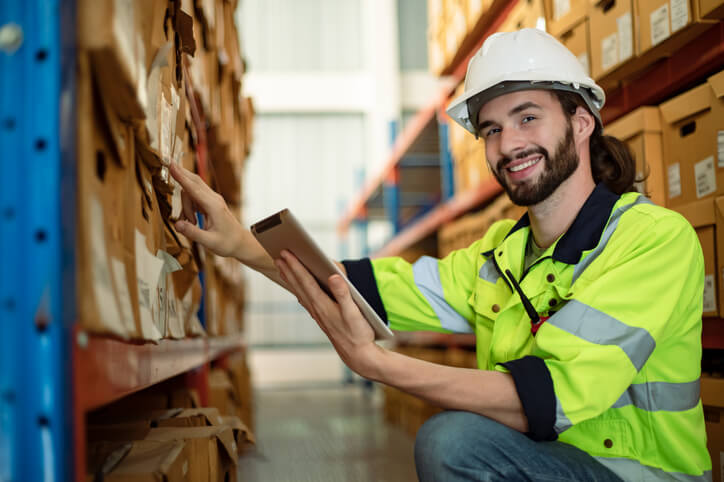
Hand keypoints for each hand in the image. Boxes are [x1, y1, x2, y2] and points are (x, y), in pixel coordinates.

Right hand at [169, 163, 247, 258]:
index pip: (193, 188)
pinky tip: (192, 221)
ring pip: (191, 192)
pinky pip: (194, 199)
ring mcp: (212, 199)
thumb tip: (177, 224)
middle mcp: (213, 199)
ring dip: (185, 207)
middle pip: (193, 182)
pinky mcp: (210, 203)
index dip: (181, 177)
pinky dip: (188, 208)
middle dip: (180, 177)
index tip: (171, 165)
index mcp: (214, 206)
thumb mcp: (210, 242)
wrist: (240, 242)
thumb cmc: (228, 242)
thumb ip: (192, 233)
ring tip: (192, 223)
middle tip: (167, 165)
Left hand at [275, 250, 381, 377]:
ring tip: (282, 267)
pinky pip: (306, 300)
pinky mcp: (322, 318)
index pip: (306, 281)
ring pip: (300, 292)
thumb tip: (334, 276)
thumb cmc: (359, 333)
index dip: (296, 266)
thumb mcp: (354, 313)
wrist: (358, 355)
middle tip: (278, 254)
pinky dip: (299, 290)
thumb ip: (344, 294)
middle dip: (289, 269)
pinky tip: (297, 288)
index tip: (286, 253)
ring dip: (291, 279)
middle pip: (299, 285)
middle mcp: (317, 309)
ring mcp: (318, 314)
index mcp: (323, 305)